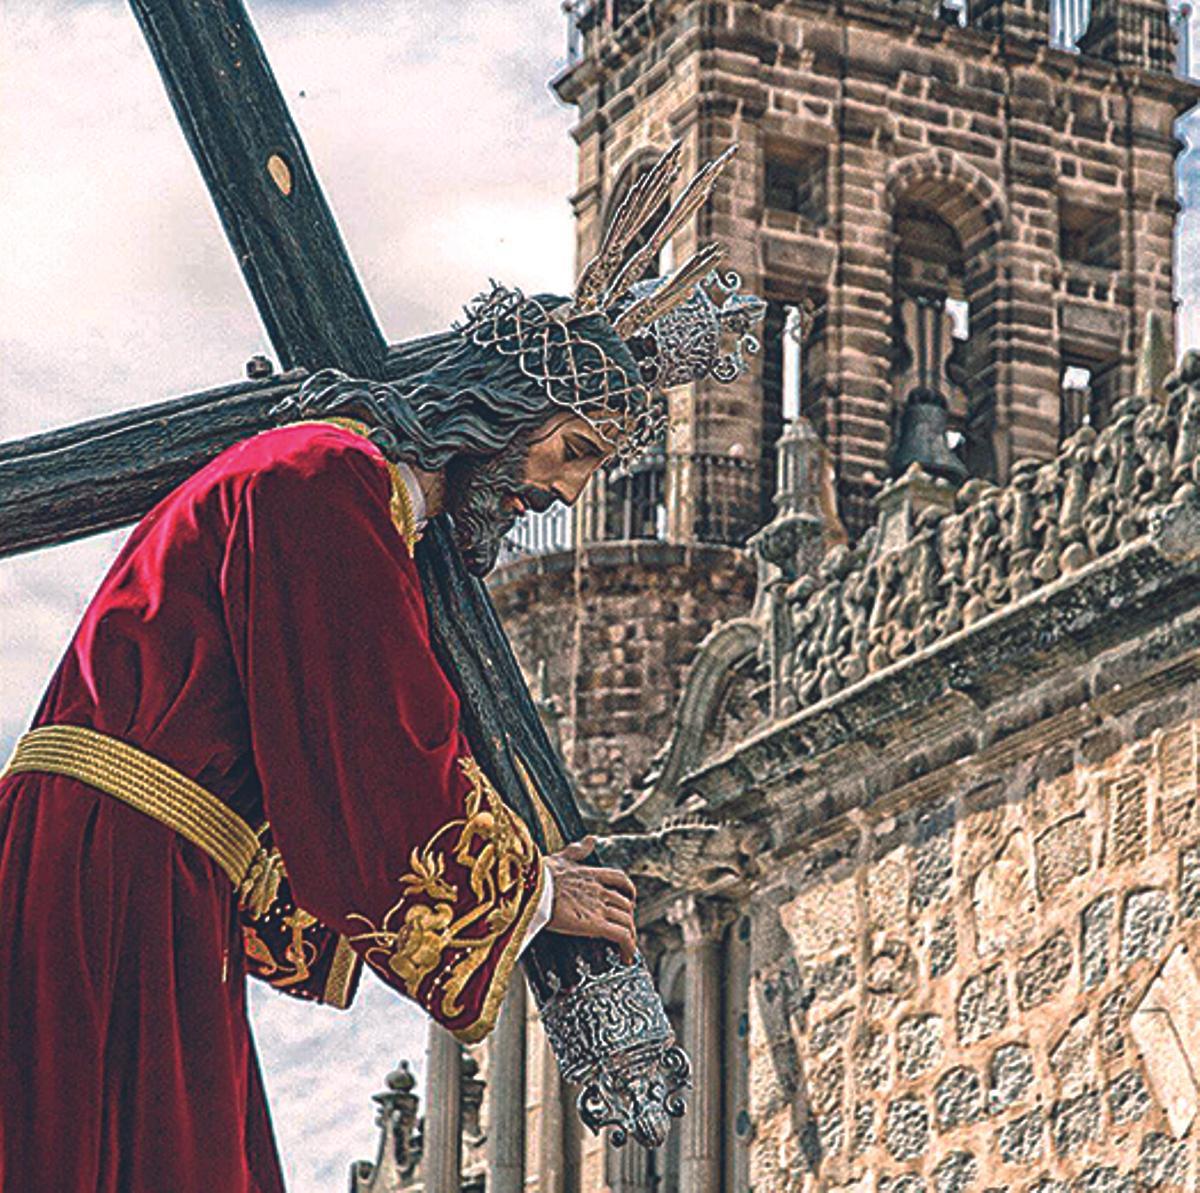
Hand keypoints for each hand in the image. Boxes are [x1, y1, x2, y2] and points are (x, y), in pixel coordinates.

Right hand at [544, 835, 638, 962]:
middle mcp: (599, 890)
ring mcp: (598, 907)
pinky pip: (621, 936)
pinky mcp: (595, 924)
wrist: (530, 888)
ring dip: (630, 935)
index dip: (628, 890)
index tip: (629, 898)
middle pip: (625, 903)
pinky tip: (627, 957)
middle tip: (623, 929)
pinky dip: (629, 947)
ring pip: (627, 920)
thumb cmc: (538, 875)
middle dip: (627, 917)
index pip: (619, 879)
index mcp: (591, 874)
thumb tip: (591, 839)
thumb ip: (577, 850)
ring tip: (627, 948)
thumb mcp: (560, 857)